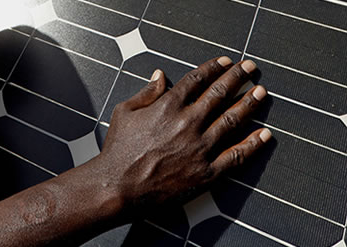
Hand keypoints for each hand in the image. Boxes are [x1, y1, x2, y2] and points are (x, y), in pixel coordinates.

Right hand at [97, 57, 271, 210]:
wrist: (118, 187)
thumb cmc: (118, 151)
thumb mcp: (124, 113)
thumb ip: (145, 93)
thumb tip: (159, 76)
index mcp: (168, 106)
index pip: (197, 80)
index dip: (214, 68)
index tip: (226, 62)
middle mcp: (188, 123)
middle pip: (220, 94)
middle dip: (238, 77)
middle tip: (250, 68)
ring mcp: (200, 148)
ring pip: (232, 120)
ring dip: (249, 103)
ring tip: (260, 92)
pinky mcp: (206, 172)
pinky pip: (235, 156)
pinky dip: (253, 145)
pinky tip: (264, 134)